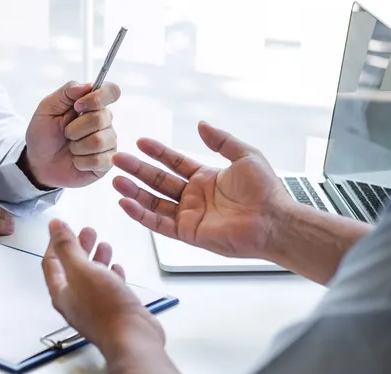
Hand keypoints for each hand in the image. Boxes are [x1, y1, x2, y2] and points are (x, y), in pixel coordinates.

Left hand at [23, 81, 121, 188]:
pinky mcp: (106, 162)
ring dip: (77, 146)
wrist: (38, 162)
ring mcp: (108, 142)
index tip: (77, 106)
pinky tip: (76, 161)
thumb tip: (87, 85)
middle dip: (75, 128)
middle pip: (101, 118)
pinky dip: (81, 161)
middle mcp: (104, 122)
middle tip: (66, 133)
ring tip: (71, 147)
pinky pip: (99, 160)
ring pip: (99, 141)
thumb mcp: (47, 108)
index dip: (97, 98)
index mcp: (92, 104)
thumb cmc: (43, 134)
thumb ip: (66, 92)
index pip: (111, 91)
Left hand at [41, 219, 163, 359]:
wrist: (132, 338)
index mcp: (61, 292)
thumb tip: (54, 226)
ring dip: (96, 259)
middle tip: (88, 232)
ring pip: (91, 277)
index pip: (51, 263)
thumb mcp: (82, 269)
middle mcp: (75, 301)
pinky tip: (117, 269)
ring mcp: (94, 308)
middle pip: (72, 269)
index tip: (62, 228)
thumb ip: (67, 246)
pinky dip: (111, 274)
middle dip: (79, 247)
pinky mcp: (113, 311)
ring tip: (104, 245)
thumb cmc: (106, 308)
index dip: (55, 243)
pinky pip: (108, 288)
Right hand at [112, 121, 293, 259]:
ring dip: (134, 191)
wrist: (274, 221)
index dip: (157, 153)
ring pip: (153, 202)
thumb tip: (201, 125)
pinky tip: (126, 203)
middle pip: (158, 181)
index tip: (141, 142)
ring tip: (116, 181)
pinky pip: (158, 223)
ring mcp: (189, 215)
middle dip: (137, 170)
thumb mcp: (245, 155)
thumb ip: (221, 140)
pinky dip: (140, 214)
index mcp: (205, 178)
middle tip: (118, 159)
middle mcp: (193, 197)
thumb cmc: (266, 191)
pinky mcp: (187, 232)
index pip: (174, 163)